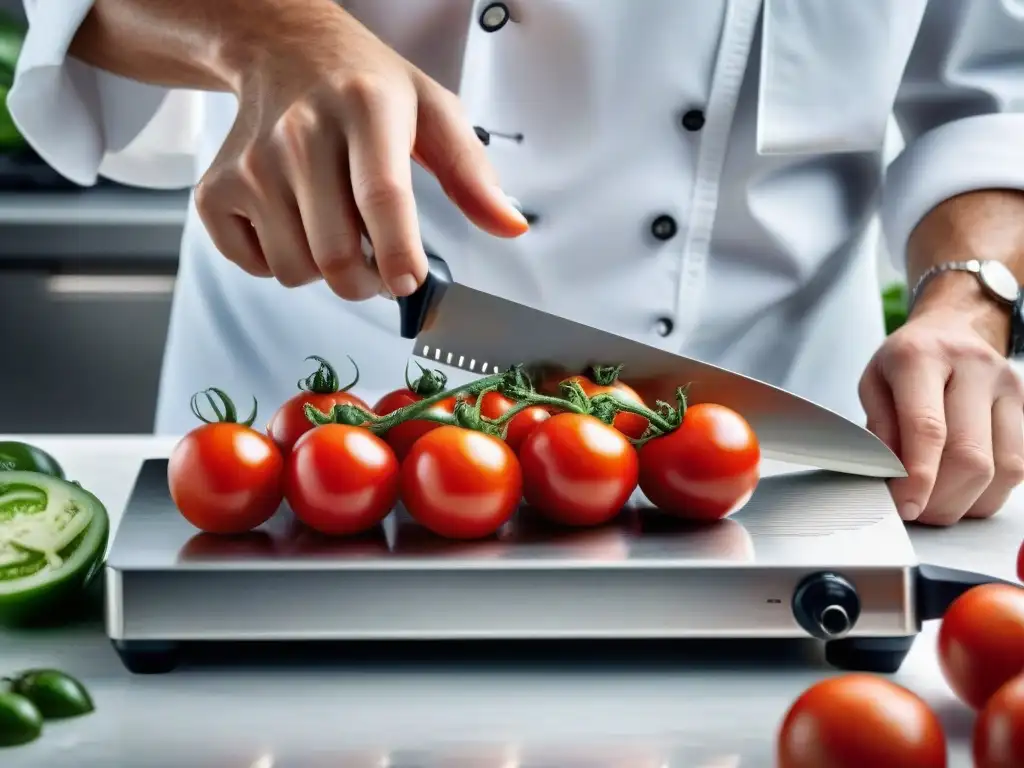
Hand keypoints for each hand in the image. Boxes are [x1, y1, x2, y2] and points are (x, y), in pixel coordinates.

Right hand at [194, 2, 527, 299]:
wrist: (283, 49)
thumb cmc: (365, 85)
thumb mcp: (433, 110)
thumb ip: (472, 173)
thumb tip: (509, 226)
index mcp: (365, 107)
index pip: (380, 195)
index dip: (397, 254)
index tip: (410, 281)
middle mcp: (301, 132)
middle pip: (334, 253)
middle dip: (368, 284)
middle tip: (382, 271)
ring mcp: (252, 163)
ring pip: (295, 269)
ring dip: (325, 274)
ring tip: (339, 236)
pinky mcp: (216, 188)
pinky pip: (254, 265)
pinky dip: (280, 264)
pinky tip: (296, 227)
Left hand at [859, 304, 1023, 525]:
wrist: (954, 329)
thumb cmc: (906, 361)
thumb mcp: (873, 384)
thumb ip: (879, 429)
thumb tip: (891, 477)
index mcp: (922, 357)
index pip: (928, 428)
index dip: (918, 477)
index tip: (905, 506)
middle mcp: (973, 367)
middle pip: (970, 456)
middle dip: (941, 499)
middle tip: (916, 512)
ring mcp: (1009, 387)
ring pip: (1004, 468)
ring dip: (968, 501)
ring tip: (937, 505)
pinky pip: (1019, 466)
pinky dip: (990, 492)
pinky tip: (964, 491)